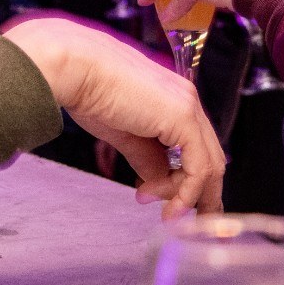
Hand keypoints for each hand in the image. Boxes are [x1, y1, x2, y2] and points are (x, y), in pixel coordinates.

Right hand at [2, 14, 223, 216]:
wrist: (74, 66)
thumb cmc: (88, 90)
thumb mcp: (123, 133)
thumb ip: (146, 158)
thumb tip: (157, 182)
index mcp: (174, 99)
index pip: (194, 147)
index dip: (182, 180)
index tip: (154, 200)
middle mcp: (187, 100)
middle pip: (209, 157)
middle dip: (197, 194)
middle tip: (180, 218)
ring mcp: (188, 107)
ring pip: (209, 165)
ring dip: (188, 196)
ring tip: (163, 213)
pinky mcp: (183, 118)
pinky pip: (199, 166)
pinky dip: (187, 193)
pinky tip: (169, 208)